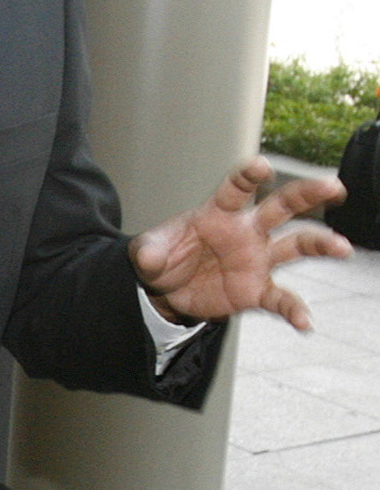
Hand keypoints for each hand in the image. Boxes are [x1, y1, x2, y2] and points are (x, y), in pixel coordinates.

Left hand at [130, 158, 349, 331]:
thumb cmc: (163, 257)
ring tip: (342, 247)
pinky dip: (294, 311)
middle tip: (334, 186)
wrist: (166, 290)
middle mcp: (246, 232)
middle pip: (282, 207)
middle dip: (308, 194)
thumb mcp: (147, 251)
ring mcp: (256, 260)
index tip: (261, 166)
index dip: (248, 176)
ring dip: (320, 245)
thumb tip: (148, 257)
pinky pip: (281, 300)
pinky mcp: (257, 291)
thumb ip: (148, 251)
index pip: (236, 190)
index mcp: (219, 213)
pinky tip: (305, 323)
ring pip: (297, 247)